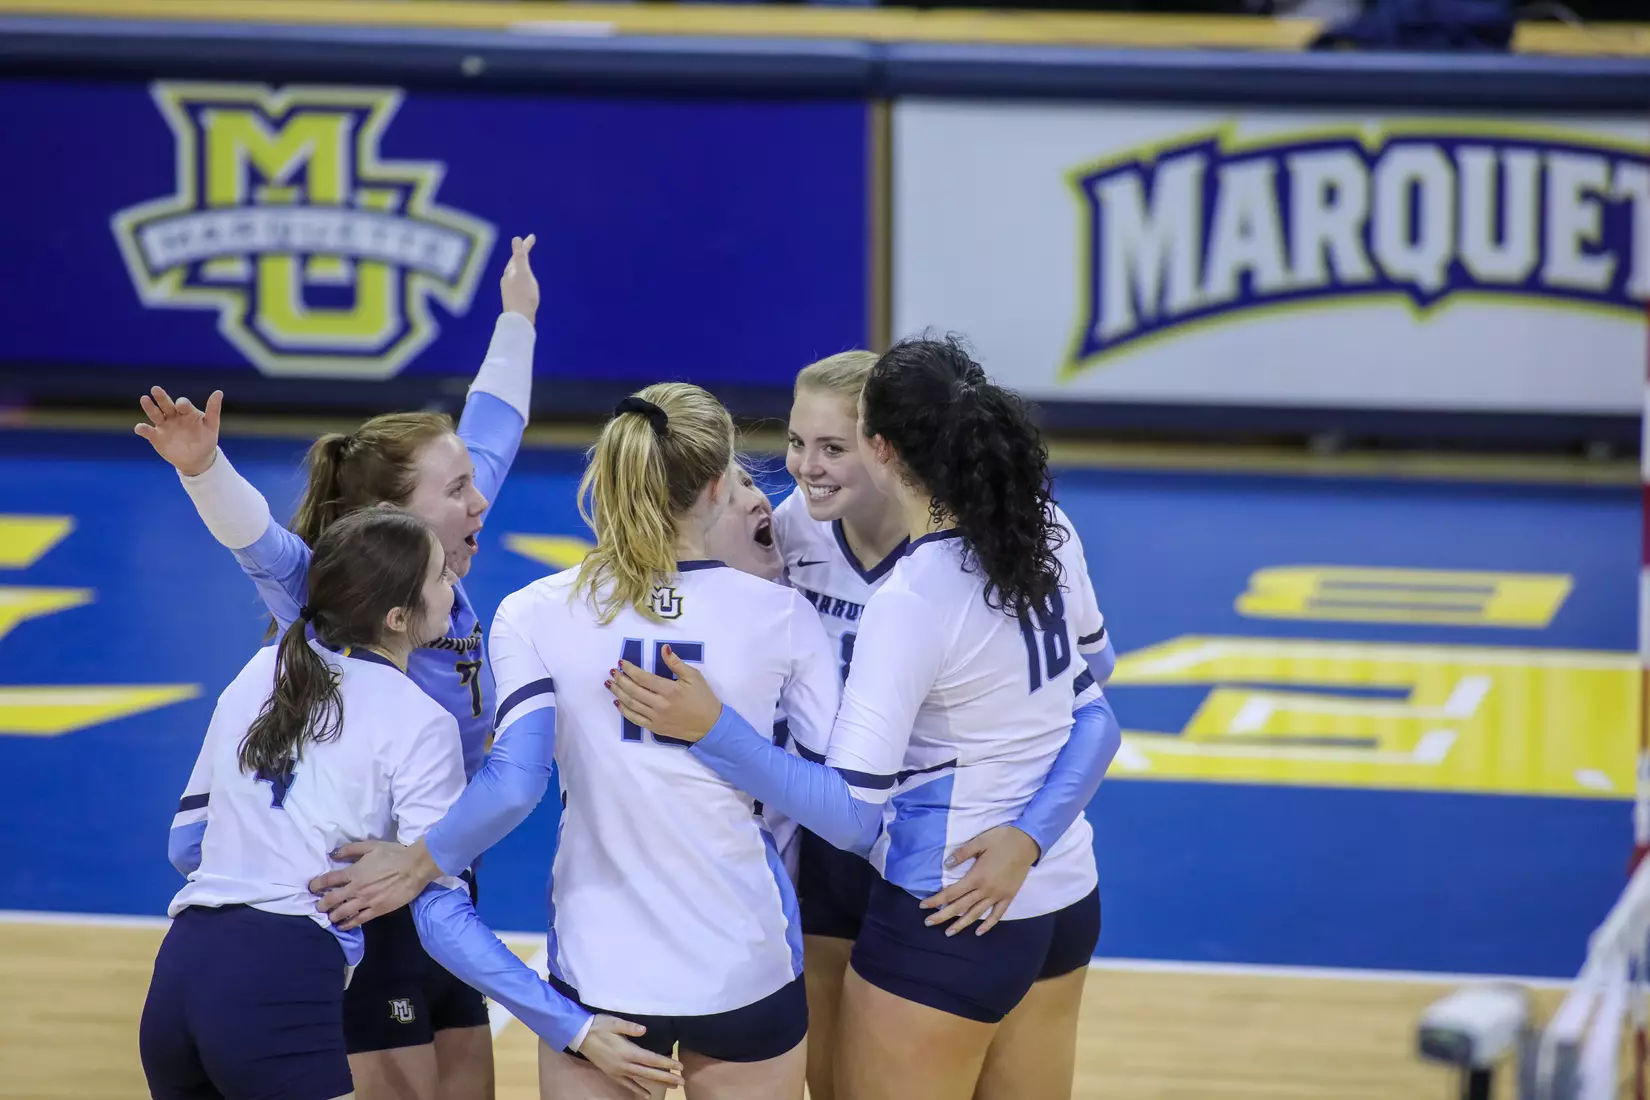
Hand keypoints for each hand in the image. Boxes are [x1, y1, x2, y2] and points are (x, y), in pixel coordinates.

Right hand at [134, 386, 221, 476]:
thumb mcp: (211, 425)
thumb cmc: (206, 439)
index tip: (181, 406)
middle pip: (166, 404)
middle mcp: (173, 416)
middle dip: (161, 397)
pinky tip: (140, 427)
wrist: (197, 459)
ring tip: (144, 399)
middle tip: (156, 389)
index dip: (182, 404)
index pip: (183, 404)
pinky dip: (143, 429)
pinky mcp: (156, 437)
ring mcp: (164, 425)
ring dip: (149, 407)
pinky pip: (148, 432)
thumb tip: (219, 392)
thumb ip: (213, 409)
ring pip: (155, 414)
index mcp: (187, 412)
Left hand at [307, 838, 441, 929]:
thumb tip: (333, 854)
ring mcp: (366, 901)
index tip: (311, 888)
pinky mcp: (376, 910)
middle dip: (321, 904)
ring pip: (342, 912)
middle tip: (318, 906)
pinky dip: (348, 924)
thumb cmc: (393, 855)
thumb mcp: (371, 846)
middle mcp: (356, 889)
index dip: (316, 884)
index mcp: (353, 873)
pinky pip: (358, 920)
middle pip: (331, 899)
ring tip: (329, 917)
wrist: (414, 868)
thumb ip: (351, 849)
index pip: (328, 880)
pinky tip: (342, 926)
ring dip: (332, 916)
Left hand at [500, 233, 537, 324]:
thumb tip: (516, 238)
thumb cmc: (523, 296)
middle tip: (527, 246)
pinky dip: (521, 278)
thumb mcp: (523, 273)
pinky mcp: (513, 299)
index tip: (532, 237)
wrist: (519, 320)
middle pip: (514, 263)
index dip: (525, 245)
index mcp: (511, 272)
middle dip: (520, 254)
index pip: (518, 254)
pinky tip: (523, 285)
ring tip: (524, 264)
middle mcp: (508, 279)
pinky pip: (517, 283)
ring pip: (514, 273)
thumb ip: (520, 256)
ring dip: (520, 266)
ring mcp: (509, 289)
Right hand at [577, 1014, 683, 1096]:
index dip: (666, 1064)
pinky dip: (637, 1090)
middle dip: (667, 1077)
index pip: (651, 1060)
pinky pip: (627, 1084)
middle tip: (681, 1082)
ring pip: (641, 1079)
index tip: (679, 1067)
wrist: (579, 1035)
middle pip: (649, 1073)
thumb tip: (644, 1029)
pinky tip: (646, 1095)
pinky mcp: (612, 1073)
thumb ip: (630, 1027)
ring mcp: (618, 1071)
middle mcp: (624, 1064)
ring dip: (657, 1083)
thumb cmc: (599, 1026)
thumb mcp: (614, 1022)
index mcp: (627, 1051)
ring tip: (672, 1086)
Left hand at [607, 644, 721, 744]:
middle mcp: (660, 704)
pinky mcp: (655, 728)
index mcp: (670, 690)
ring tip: (611, 684)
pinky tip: (618, 702)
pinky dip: (624, 710)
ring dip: (619, 693)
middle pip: (633, 691)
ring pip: (631, 704)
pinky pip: (635, 719)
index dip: (630, 669)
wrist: (710, 726)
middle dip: (621, 680)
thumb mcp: (694, 677)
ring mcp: (656, 718)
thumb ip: (676, 663)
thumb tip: (664, 649)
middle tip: (612, 672)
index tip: (622, 663)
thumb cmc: (703, 698)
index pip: (643, 678)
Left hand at [919, 825, 1040, 936]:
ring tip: (948, 933)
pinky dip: (988, 924)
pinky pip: (997, 914)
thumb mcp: (980, 841)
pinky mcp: (1008, 896)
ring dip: (962, 924)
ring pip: (977, 914)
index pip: (951, 893)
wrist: (1028, 842)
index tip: (923, 906)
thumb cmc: (1002, 839)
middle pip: (960, 907)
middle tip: (928, 923)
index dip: (936, 900)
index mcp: (976, 877)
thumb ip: (962, 853)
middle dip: (943, 916)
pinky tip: (979, 932)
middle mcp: (986, 890)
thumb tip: (946, 865)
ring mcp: (998, 895)